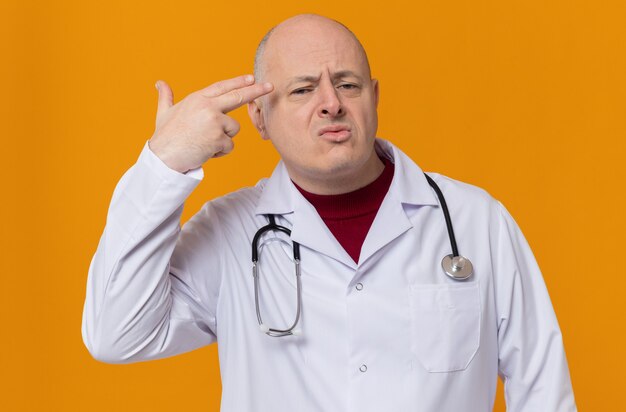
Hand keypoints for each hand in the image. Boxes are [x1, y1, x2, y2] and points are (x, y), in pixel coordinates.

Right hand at [149, 75, 272, 172]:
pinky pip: (229, 146)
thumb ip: (166, 97)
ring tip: (204, 142)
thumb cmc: (164, 137)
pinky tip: (204, 152)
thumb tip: (159, 83)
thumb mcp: (164, 113)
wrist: (163, 157)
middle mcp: (208, 106)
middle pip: (238, 97)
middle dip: (256, 91)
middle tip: (271, 86)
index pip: (222, 87)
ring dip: (223, 139)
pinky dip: (220, 152)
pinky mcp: (219, 138)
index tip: (251, 78)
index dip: (238, 82)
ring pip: (234, 129)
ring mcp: (214, 121)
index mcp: (197, 98)